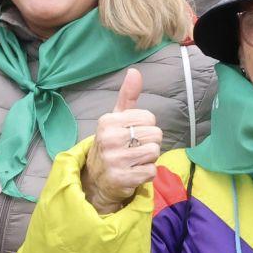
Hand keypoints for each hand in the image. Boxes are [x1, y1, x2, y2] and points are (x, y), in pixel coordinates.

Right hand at [81, 68, 159, 214]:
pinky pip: (151, 171)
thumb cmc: (111, 145)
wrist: (96, 180)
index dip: (146, 127)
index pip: (150, 118)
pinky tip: (134, 173)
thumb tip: (134, 72)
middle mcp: (109, 139)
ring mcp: (114, 160)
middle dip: (150, 143)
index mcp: (108, 121)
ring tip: (134, 161)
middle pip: (156, 135)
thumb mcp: (116, 119)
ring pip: (155, 152)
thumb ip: (127, 96)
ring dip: (149, 159)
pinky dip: (147, 174)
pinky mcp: (122, 179)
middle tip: (134, 150)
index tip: (132, 135)